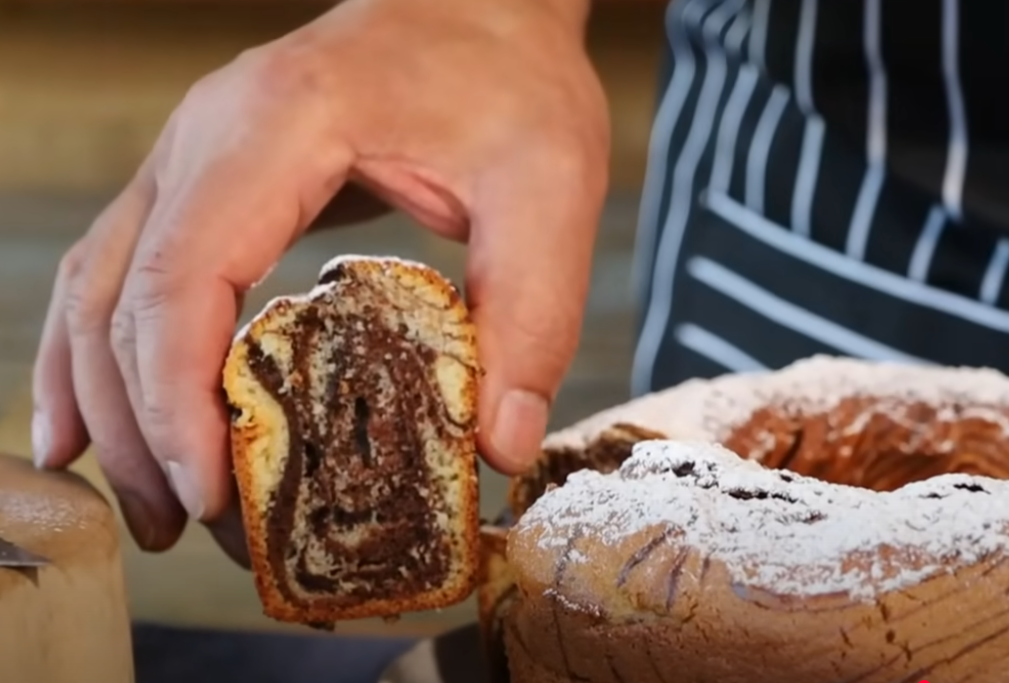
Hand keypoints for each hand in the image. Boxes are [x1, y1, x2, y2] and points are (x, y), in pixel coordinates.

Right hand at [30, 0, 608, 563]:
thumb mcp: (548, 187)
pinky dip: (101, 357)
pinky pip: (119, 273)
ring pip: (98, 291)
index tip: (214, 494)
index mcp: (276, 129)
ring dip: (110, 406)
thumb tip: (500, 445)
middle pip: (118, 301)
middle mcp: (205, 139)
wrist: (479, 4)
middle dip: (144, 430)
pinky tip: (97, 428)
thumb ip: (532, 312)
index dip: (181, 401)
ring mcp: (192, 156)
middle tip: (192, 531)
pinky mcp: (205, 183)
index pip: (182, 280)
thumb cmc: (509, 79)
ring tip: (150, 510)